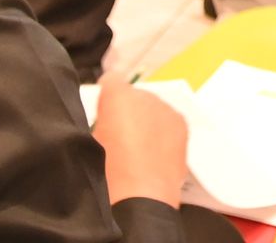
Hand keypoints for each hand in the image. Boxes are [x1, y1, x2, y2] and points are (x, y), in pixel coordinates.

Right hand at [92, 76, 188, 207]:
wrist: (142, 195)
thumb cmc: (107, 170)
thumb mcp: (94, 140)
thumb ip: (102, 121)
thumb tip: (110, 119)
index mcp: (116, 97)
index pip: (111, 81)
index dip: (107, 97)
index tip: (104, 113)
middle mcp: (144, 95)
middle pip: (135, 95)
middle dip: (129, 110)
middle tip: (122, 135)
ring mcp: (166, 107)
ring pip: (154, 107)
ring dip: (148, 119)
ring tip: (141, 147)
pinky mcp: (181, 122)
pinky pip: (169, 120)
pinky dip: (163, 130)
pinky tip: (157, 151)